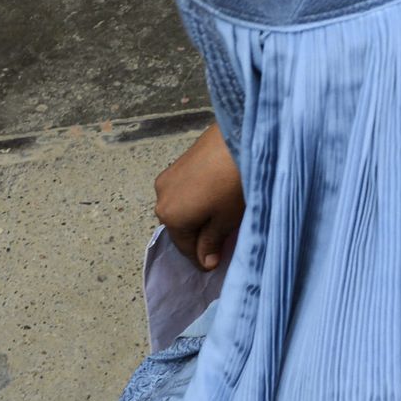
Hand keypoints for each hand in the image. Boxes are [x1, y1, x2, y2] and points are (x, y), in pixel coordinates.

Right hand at [154, 123, 243, 270]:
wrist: (240, 136)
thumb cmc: (234, 184)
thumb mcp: (225, 219)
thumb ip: (211, 241)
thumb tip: (204, 262)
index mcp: (170, 217)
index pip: (184, 247)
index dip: (202, 258)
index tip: (216, 263)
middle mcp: (160, 197)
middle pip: (180, 226)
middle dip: (199, 236)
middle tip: (223, 240)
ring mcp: (167, 177)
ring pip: (181, 207)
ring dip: (198, 216)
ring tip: (223, 217)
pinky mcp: (178, 163)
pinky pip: (184, 191)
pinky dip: (197, 199)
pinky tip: (216, 197)